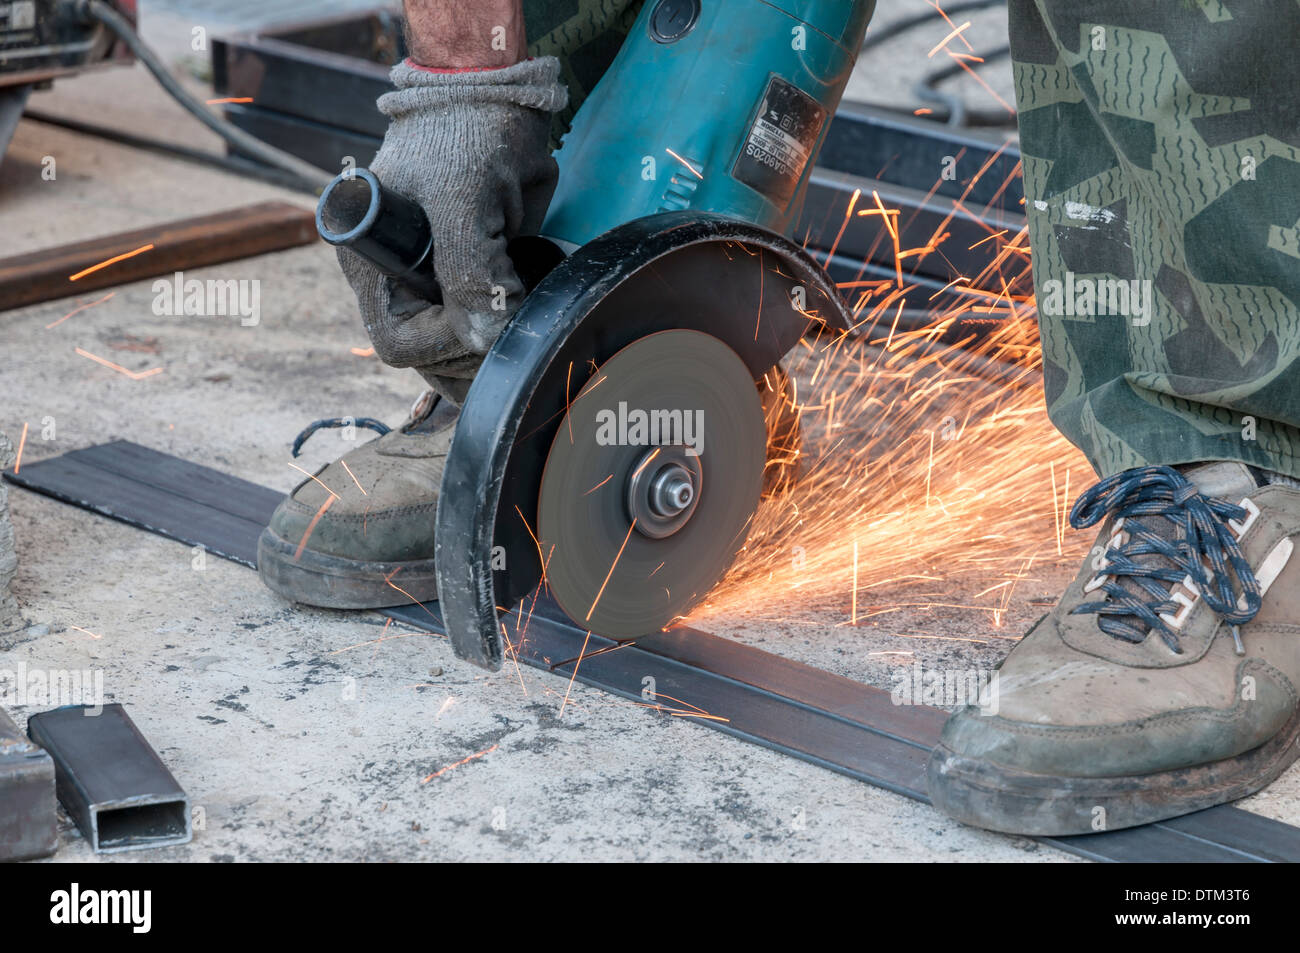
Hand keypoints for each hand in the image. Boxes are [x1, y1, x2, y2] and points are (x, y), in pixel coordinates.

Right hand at [338, 57, 566, 388]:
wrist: (496, 95)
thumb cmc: (466, 131)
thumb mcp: (464, 196)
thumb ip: (467, 269)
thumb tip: (483, 337)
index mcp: (370, 263)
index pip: (398, 342)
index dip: (444, 346)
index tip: (491, 316)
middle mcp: (395, 281)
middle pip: (428, 357)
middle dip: (474, 353)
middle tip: (518, 323)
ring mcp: (431, 284)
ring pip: (457, 352)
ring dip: (493, 347)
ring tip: (524, 310)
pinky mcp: (465, 279)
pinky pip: (482, 327)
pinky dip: (508, 329)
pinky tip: (529, 308)